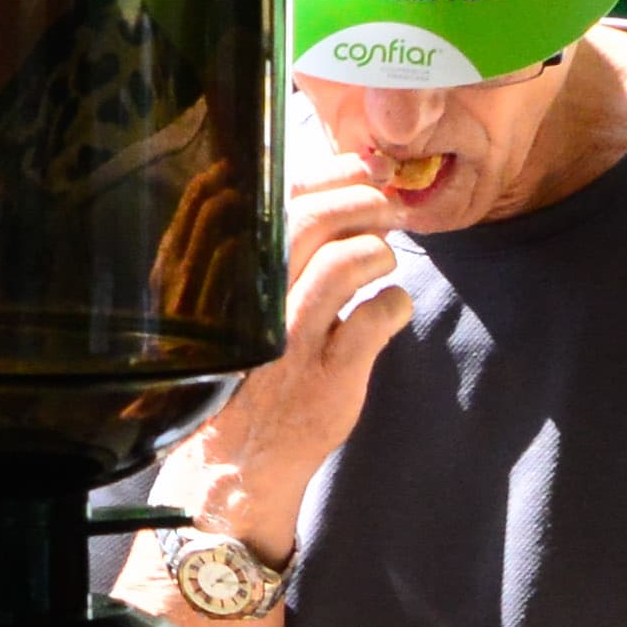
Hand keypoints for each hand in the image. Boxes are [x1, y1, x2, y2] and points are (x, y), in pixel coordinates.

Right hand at [164, 164, 417, 541]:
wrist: (240, 458)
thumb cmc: (251, 367)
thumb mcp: (245, 302)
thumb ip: (278, 250)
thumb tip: (337, 187)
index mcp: (231, 274)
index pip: (276, 198)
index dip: (331, 172)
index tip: (365, 168)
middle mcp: (254, 301)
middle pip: (310, 219)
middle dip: (362, 200)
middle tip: (390, 207)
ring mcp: (289, 338)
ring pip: (342, 261)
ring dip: (378, 251)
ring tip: (384, 264)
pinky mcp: (326, 376)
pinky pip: (375, 317)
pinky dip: (395, 303)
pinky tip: (390, 310)